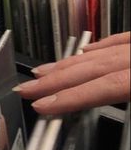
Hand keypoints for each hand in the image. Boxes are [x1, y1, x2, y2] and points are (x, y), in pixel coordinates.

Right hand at [14, 32, 130, 113]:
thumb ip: (128, 103)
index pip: (105, 86)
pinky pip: (123, 39)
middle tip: (28, 88)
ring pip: (103, 52)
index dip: (71, 96)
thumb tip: (108, 110)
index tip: (41, 104)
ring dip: (70, 64)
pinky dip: (100, 46)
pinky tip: (86, 51)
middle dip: (57, 78)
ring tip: (43, 72)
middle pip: (95, 67)